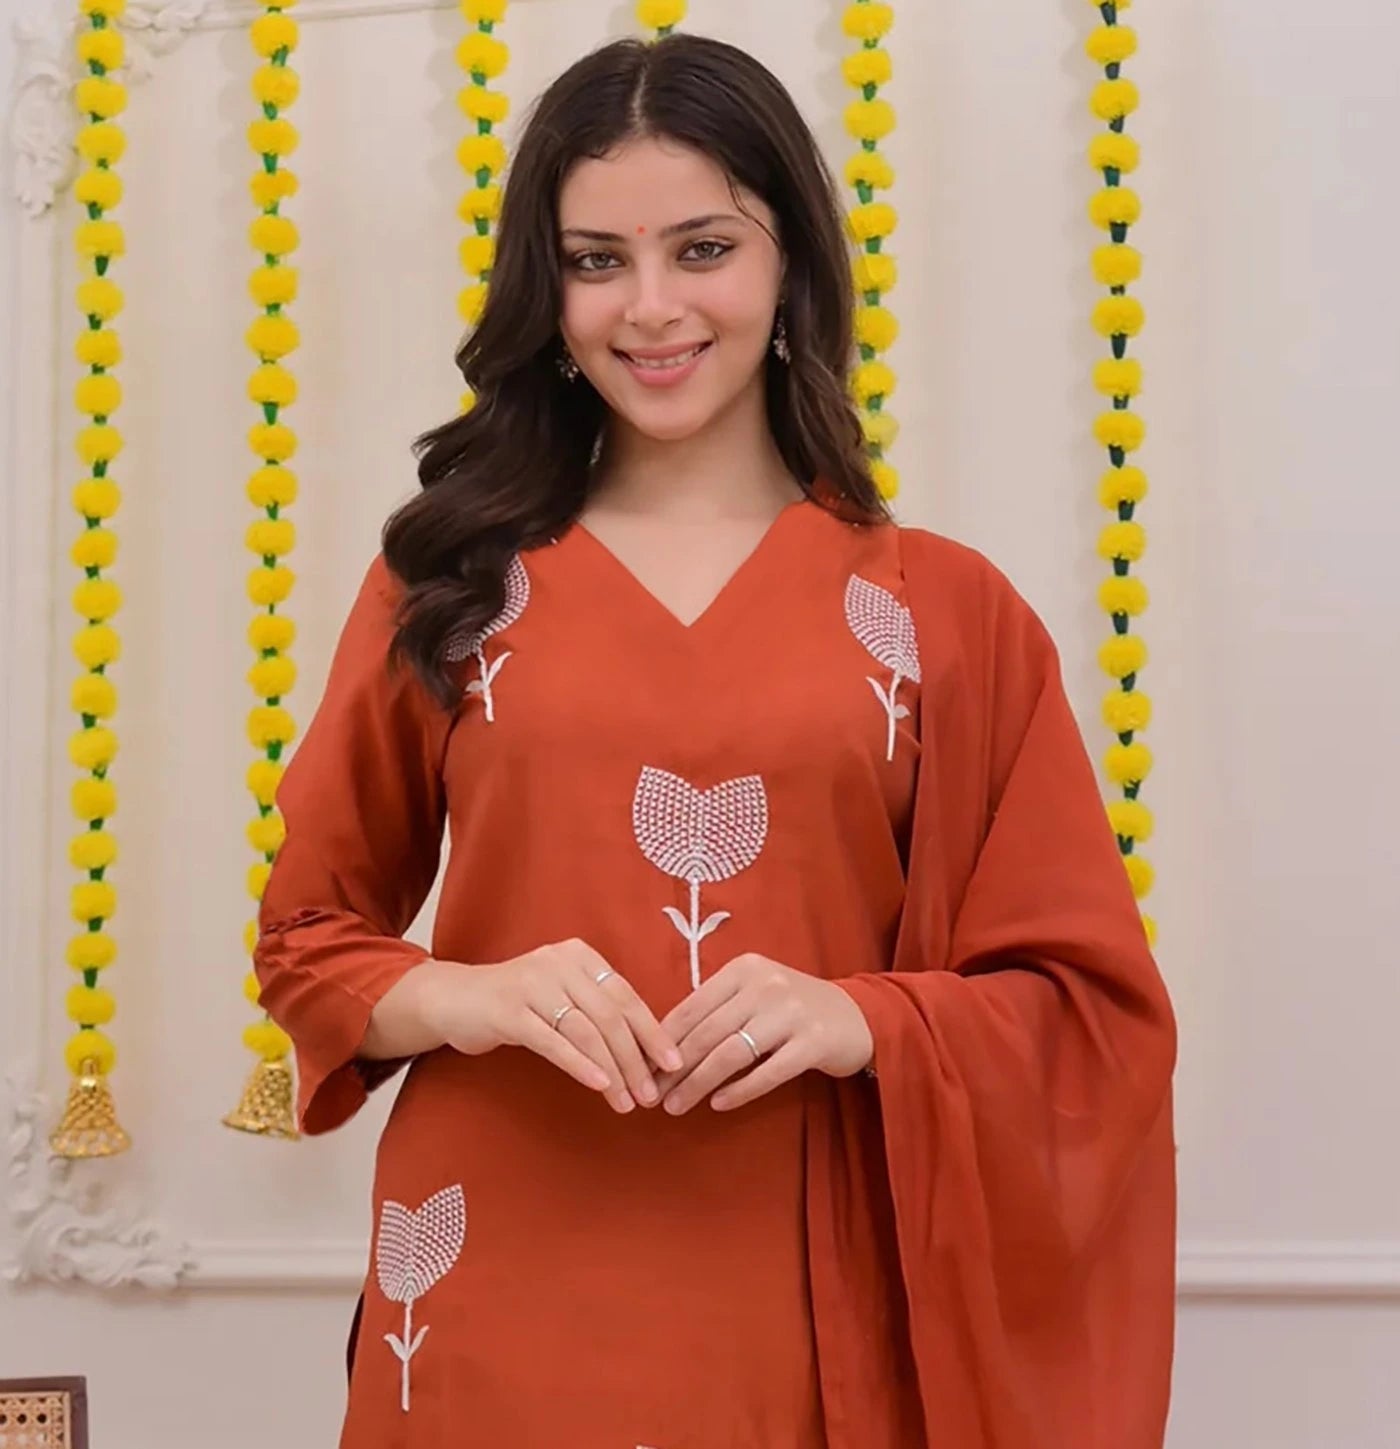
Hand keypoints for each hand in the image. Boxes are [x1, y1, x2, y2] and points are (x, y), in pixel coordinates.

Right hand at [418, 940, 682, 1112]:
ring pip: (586, 1032)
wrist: (455, 999)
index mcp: (580, 955)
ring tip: (627, 1101)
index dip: (652, 1033)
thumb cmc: (518, 1003)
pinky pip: (554, 1042)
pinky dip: (581, 1065)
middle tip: (650, 1095)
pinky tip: (600, 1086)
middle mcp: (559, 962)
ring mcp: (533, 984)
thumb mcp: (561, 996)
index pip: (626, 997)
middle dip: (635, 1059)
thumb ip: (596, 1011)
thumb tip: (646, 1052)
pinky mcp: (509, 1011)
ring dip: (612, 1070)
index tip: (673, 1064)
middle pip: (610, 1016)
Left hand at [655, 953, 873, 1114]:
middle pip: (707, 1033)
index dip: (664, 1041)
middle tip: (653, 1097)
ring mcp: (791, 1013)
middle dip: (675, 1070)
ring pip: (731, 1054)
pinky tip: (718, 1104)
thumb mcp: (756, 994)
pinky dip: (738, 1091)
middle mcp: (766, 984)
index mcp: (745, 968)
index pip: (693, 1006)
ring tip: (677, 1106)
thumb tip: (662, 1046)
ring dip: (698, 1084)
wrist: (857, 1016)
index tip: (642, 1069)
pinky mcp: (813, 1043)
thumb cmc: (793, 1009)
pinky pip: (766, 1072)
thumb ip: (717, 1010)